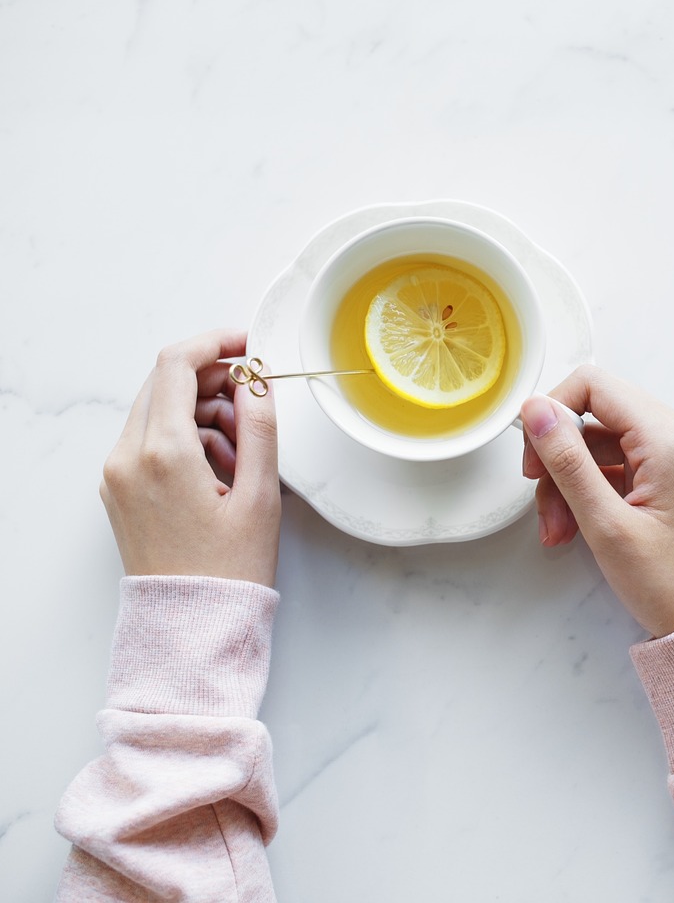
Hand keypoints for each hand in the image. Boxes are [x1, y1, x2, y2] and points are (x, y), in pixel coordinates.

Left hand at [100, 329, 281, 586]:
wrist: (191, 625)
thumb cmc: (229, 570)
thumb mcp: (260, 495)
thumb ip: (260, 427)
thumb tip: (256, 381)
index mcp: (163, 453)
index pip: (177, 365)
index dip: (216, 343)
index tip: (247, 345)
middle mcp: (128, 457)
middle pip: (165, 383)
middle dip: (213, 381)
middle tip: (254, 404)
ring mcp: (117, 474)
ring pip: (159, 410)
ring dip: (203, 412)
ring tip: (243, 453)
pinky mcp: (119, 489)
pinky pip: (150, 440)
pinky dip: (186, 437)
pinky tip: (221, 469)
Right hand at [521, 366, 673, 636]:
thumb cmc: (668, 582)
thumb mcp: (605, 523)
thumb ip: (567, 461)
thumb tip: (536, 410)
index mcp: (668, 437)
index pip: (594, 385)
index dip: (552, 412)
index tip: (533, 456)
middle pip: (593, 413)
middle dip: (558, 457)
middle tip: (541, 501)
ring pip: (597, 442)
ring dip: (568, 481)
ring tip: (557, 530)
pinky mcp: (667, 472)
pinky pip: (613, 463)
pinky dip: (587, 490)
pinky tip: (574, 527)